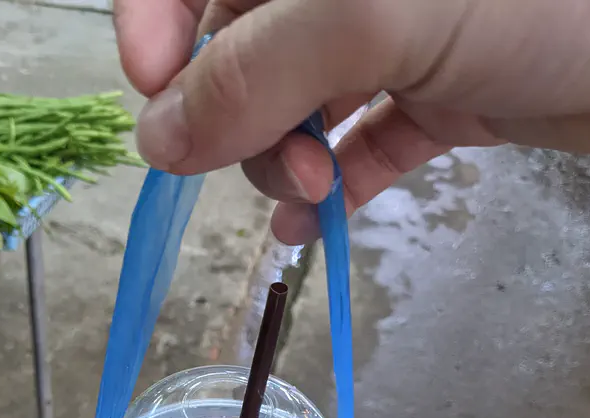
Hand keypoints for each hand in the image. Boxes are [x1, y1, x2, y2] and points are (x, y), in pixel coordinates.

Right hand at [114, 0, 589, 242]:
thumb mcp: (376, 12)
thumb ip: (258, 68)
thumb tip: (157, 136)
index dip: (156, 22)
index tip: (153, 97)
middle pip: (239, 41)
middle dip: (236, 114)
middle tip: (277, 162)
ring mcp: (394, 30)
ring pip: (294, 100)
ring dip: (282, 159)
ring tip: (312, 193)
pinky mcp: (435, 88)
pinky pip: (357, 138)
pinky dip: (331, 185)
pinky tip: (313, 224)